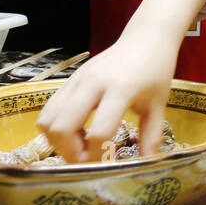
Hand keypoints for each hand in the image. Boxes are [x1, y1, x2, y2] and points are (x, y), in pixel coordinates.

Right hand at [36, 38, 178, 160]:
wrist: (145, 38)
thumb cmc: (155, 71)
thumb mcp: (158, 105)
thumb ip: (151, 136)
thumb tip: (146, 164)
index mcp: (120, 89)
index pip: (100, 131)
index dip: (99, 156)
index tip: (107, 166)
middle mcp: (92, 83)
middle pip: (62, 127)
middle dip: (70, 153)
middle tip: (88, 161)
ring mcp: (77, 79)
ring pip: (47, 119)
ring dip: (58, 141)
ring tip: (80, 147)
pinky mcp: (70, 79)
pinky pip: (49, 108)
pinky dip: (55, 127)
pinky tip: (77, 131)